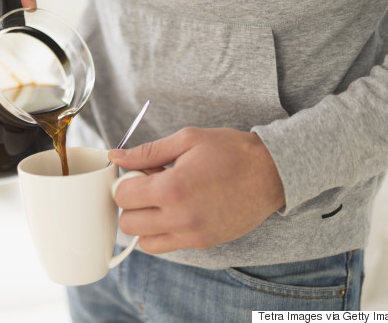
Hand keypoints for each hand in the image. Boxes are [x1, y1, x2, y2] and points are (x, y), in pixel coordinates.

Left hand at [109, 127, 285, 254]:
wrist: (271, 172)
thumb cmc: (231, 151)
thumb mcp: (187, 140)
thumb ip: (147, 151)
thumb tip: (116, 156)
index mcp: (172, 187)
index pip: (122, 196)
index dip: (125, 182)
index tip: (138, 174)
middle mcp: (179, 217)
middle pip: (127, 223)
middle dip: (131, 204)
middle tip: (148, 187)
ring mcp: (192, 234)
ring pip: (143, 242)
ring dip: (144, 222)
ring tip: (161, 202)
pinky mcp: (203, 243)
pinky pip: (165, 247)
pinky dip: (161, 233)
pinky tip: (175, 212)